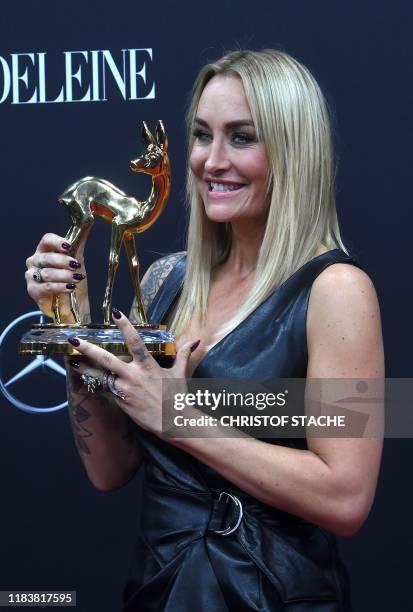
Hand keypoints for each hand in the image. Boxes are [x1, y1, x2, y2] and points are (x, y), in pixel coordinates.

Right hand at [25, 232, 89, 321]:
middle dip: (63, 261)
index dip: (56, 242)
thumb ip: (79, 242)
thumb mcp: (79, 260)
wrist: (74, 304)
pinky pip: (46, 287)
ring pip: (47, 273)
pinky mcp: (33, 290)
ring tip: (77, 279)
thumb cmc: (73, 280)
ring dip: (64, 276)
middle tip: (76, 265)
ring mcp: (32, 276)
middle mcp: (35, 261)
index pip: (46, 240)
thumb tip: (88, 222)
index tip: (68, 246)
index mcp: (45, 250)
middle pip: (46, 257)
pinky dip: (59, 287)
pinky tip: (70, 288)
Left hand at [67, 309, 199, 435]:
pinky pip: (108, 390)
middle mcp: (134, 376)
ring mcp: (125, 390)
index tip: (116, 313)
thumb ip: (183, 355)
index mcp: (148, 366)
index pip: (135, 341)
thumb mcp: (180, 374)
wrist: (173, 422)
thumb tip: (194, 342)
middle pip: (106, 360)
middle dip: (89, 349)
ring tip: (71, 362)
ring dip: (85, 369)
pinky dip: (99, 384)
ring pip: (101, 377)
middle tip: (74, 340)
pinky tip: (87, 378)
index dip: (125, 326)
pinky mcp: (121, 402)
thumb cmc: (177, 397)